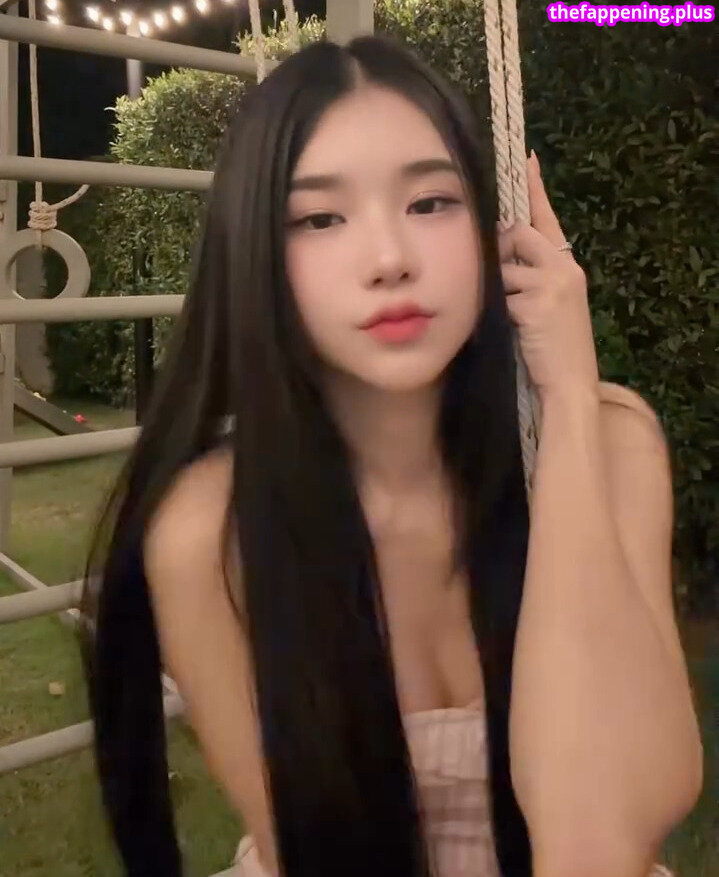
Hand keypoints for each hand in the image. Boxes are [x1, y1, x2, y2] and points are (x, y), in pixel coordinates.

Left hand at [498, 153, 599, 401]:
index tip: (526, 160)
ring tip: (513, 318)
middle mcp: (564, 269)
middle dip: (500, 251)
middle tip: (500, 280)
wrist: (570, 383)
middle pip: (519, 235)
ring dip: (498, 290)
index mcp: (569, 267)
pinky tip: (512, 330)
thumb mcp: (550, 305)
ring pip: (504, 267)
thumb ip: (533, 277)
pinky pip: (500, 295)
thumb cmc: (555, 349)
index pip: (547, 220)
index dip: (535, 190)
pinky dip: (497, 311)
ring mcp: (552, 285)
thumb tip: (500, 258)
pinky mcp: (535, 304)